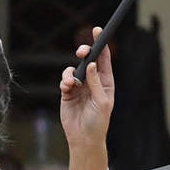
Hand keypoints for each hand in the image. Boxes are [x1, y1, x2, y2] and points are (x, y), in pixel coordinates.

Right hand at [60, 27, 113, 169]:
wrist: (84, 139)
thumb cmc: (98, 122)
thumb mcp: (102, 102)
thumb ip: (96, 82)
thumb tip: (91, 64)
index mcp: (105, 82)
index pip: (103, 59)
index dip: (100, 44)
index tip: (97, 31)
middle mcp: (92, 81)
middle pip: (87, 59)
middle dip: (83, 53)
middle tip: (81, 52)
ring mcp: (79, 86)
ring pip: (73, 69)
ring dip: (70, 73)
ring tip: (70, 83)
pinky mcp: (67, 93)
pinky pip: (64, 80)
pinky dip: (64, 81)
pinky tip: (66, 87)